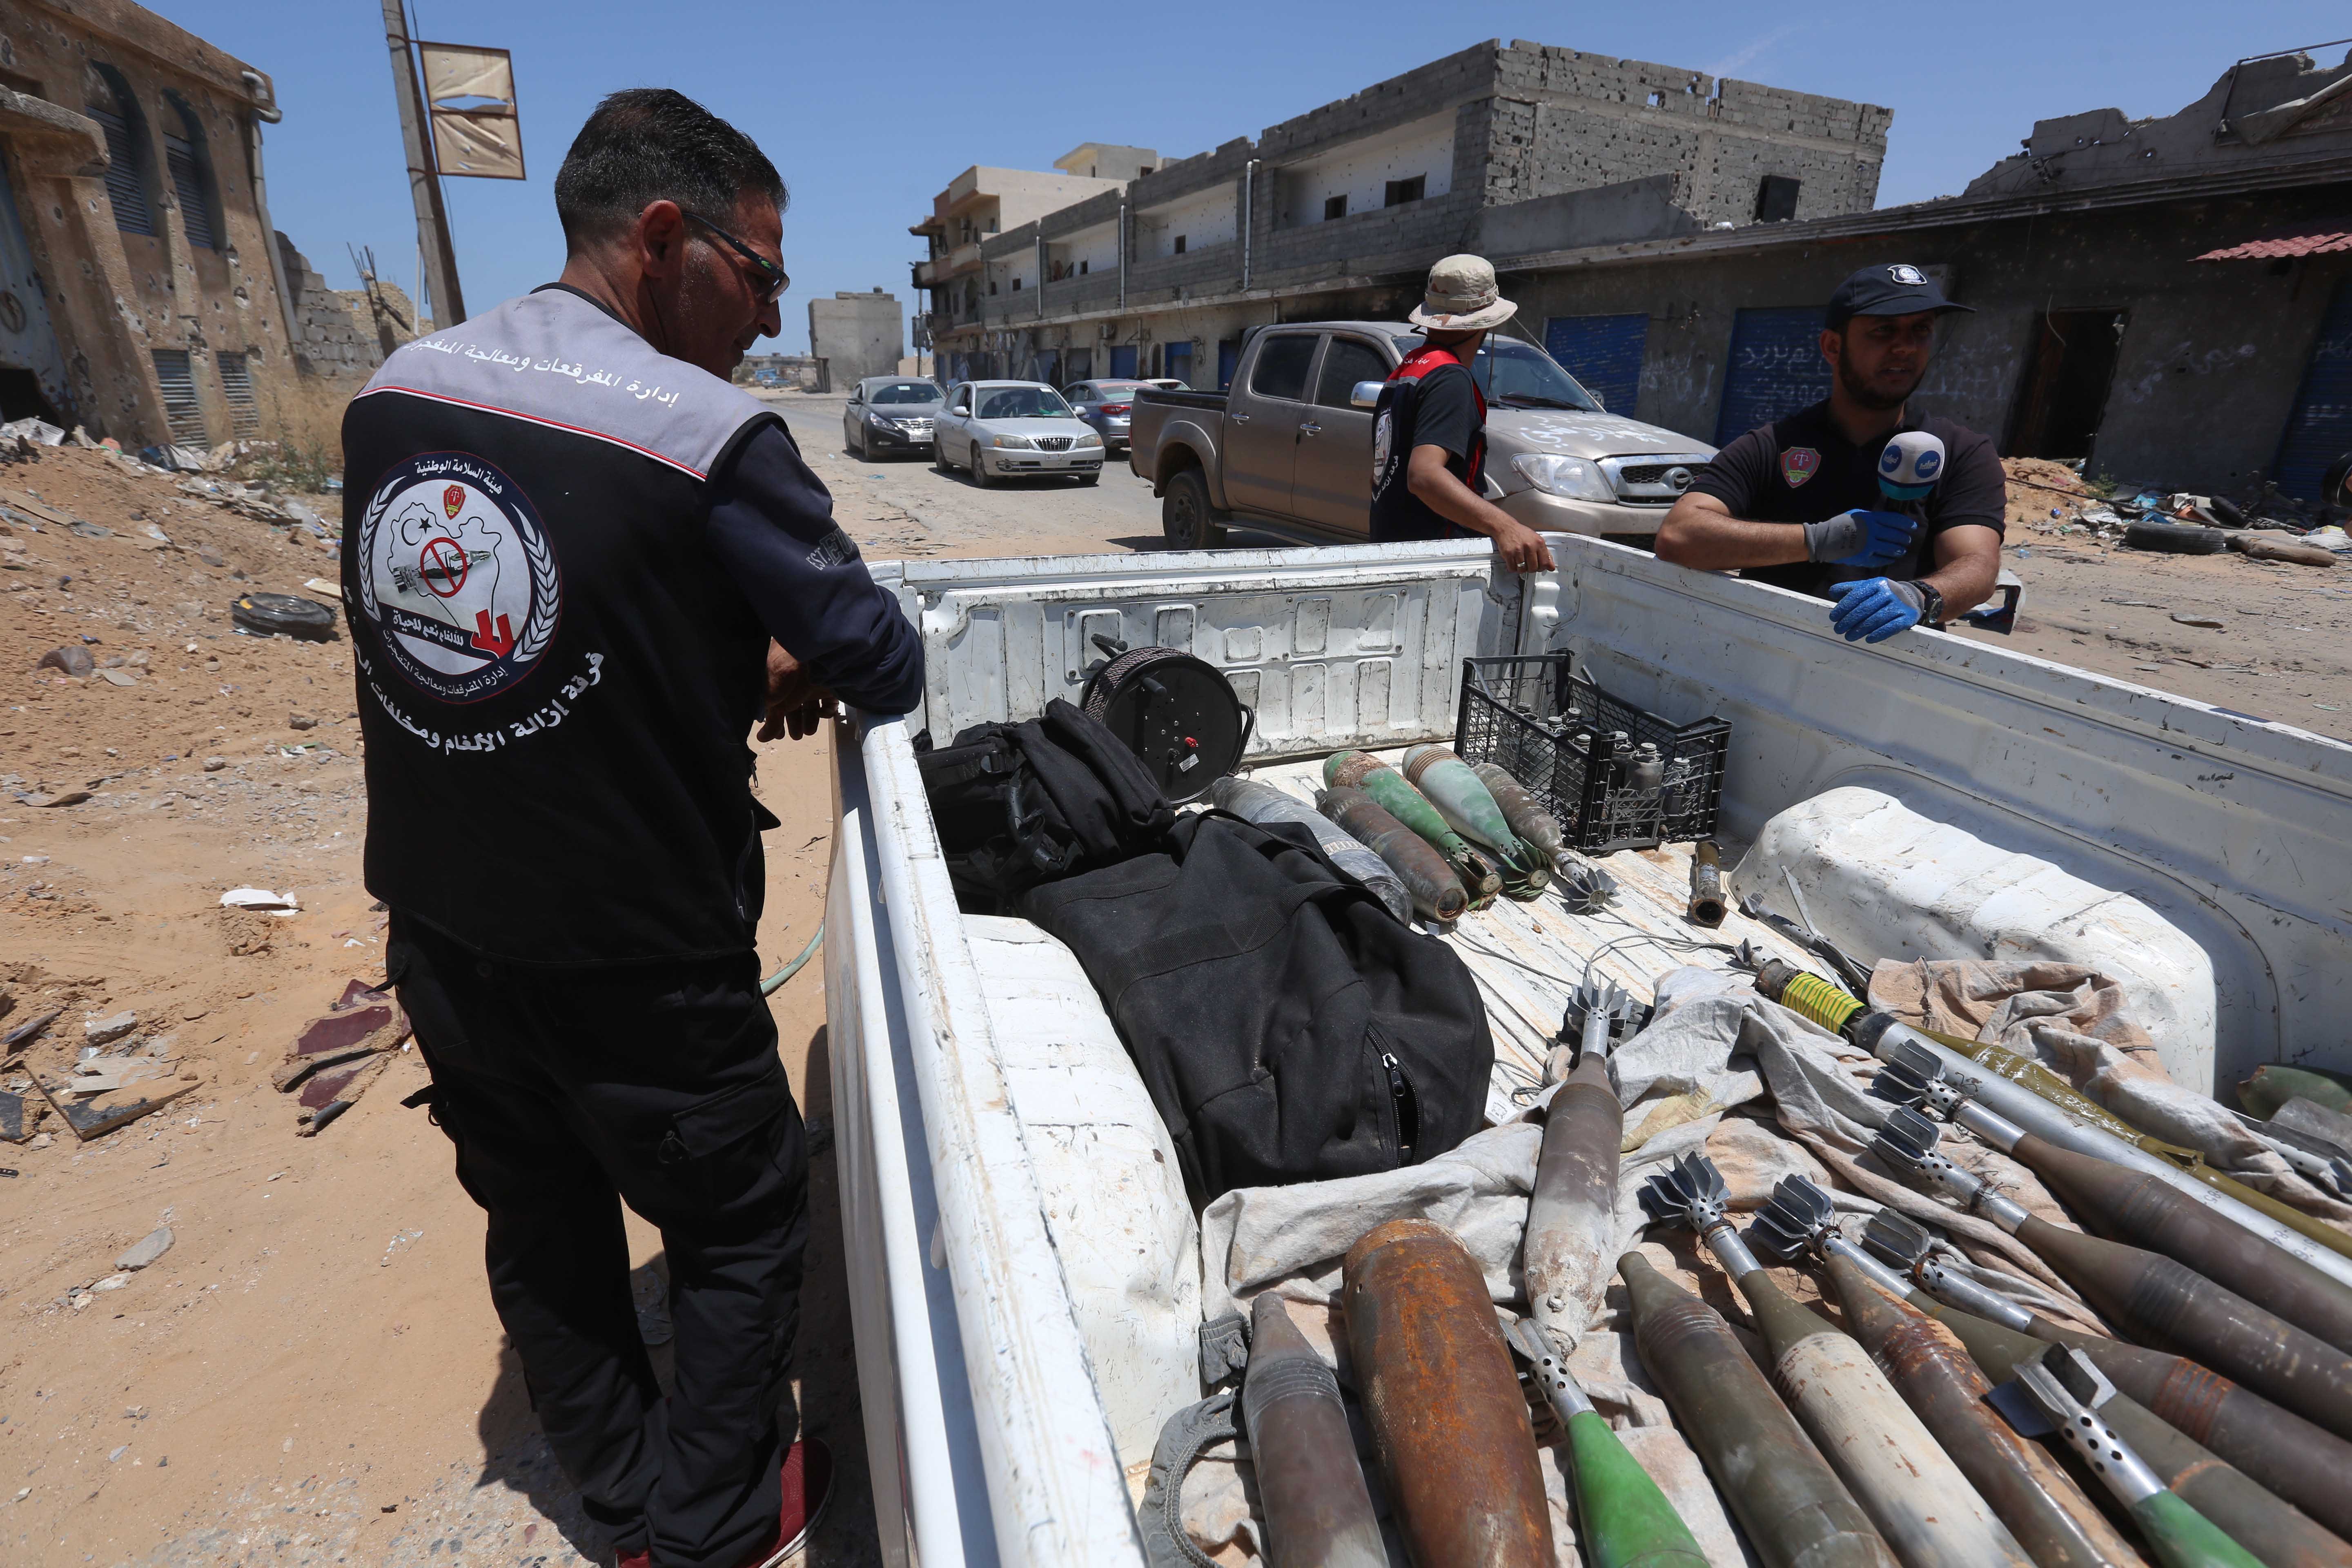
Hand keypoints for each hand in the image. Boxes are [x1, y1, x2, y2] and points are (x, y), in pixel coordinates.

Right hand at [758, 641, 836, 740]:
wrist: (809, 650)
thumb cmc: (784, 670)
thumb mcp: (772, 697)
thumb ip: (771, 719)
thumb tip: (762, 738)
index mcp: (778, 687)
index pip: (776, 708)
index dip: (778, 722)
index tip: (779, 736)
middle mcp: (795, 687)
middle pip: (795, 709)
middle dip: (795, 724)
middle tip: (796, 736)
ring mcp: (813, 686)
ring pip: (812, 707)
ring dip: (810, 721)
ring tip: (808, 731)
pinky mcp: (830, 686)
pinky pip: (830, 702)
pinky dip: (827, 711)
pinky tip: (822, 713)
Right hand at [1489, 519, 1555, 573]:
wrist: (1506, 528)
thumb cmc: (1521, 533)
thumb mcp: (1536, 540)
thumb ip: (1545, 553)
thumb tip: (1551, 566)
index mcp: (1538, 542)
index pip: (1545, 562)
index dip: (1542, 567)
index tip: (1539, 567)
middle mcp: (1529, 546)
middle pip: (1534, 568)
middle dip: (1531, 569)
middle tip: (1529, 565)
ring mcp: (1518, 550)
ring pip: (1522, 569)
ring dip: (1521, 569)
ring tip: (1521, 563)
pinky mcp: (1508, 554)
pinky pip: (1512, 568)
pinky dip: (1513, 567)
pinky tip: (1514, 562)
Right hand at [1805, 508, 1920, 568]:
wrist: (1822, 540)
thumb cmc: (1838, 524)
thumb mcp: (1856, 515)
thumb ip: (1871, 517)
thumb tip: (1886, 520)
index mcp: (1871, 519)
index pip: (1895, 520)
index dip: (1906, 524)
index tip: (1911, 527)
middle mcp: (1872, 531)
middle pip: (1896, 535)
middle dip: (1904, 538)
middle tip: (1906, 540)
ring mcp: (1869, 546)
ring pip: (1891, 549)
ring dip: (1899, 550)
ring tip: (1901, 550)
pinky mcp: (1864, 558)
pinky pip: (1881, 559)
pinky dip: (1888, 559)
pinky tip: (1891, 558)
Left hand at [1824, 577, 1926, 642]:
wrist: (1910, 598)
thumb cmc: (1882, 595)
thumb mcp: (1867, 588)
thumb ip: (1850, 590)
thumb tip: (1832, 591)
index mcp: (1877, 583)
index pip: (1856, 596)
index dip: (1842, 608)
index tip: (1833, 618)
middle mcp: (1889, 592)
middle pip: (1865, 609)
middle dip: (1849, 621)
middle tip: (1838, 630)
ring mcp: (1900, 605)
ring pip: (1876, 619)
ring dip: (1860, 630)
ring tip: (1849, 636)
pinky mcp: (1908, 617)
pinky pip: (1892, 627)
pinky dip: (1879, 634)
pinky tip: (1868, 639)